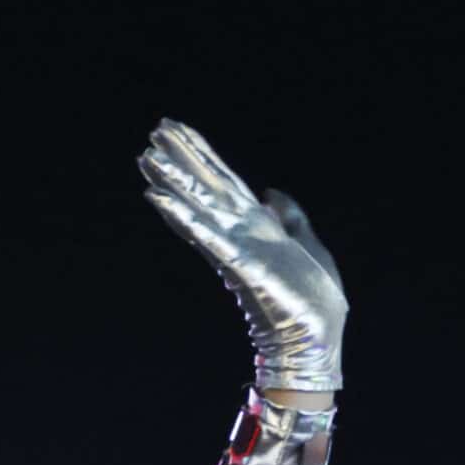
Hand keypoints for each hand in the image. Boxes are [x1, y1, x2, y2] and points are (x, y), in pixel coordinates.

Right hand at [139, 118, 345, 391]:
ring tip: (146, 157)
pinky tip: (158, 197)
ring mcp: (235, 245)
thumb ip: (289, 217)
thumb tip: (269, 192)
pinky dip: (181, 215)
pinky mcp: (236, 262)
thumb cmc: (315, 297)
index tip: (178, 130)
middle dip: (182, 159)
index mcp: (258, 224)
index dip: (203, 154)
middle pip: (206, 186)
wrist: (318, 334)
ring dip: (172, 181)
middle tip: (153, 132)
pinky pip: (203, 234)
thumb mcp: (308, 243)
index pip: (225, 182)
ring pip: (198, 204)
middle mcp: (240, 230)